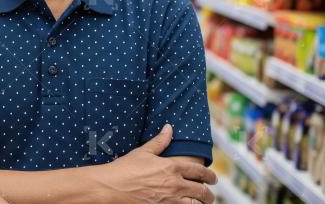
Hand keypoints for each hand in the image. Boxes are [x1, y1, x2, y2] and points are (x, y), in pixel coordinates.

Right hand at [90, 124, 216, 203]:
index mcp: (172, 167)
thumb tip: (169, 128)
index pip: (199, 171)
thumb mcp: (143, 152)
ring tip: (203, 203)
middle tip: (209, 194)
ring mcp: (171, 200)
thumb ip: (159, 141)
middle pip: (202, 191)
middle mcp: (175, 184)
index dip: (209, 175)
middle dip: (208, 193)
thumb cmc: (125, 168)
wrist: (111, 187)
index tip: (213, 178)